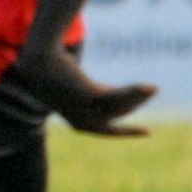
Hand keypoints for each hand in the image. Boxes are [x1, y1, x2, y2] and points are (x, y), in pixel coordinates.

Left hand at [14, 45, 155, 136]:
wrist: (37, 60)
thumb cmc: (53, 72)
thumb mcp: (74, 86)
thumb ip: (93, 92)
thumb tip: (111, 92)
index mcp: (77, 122)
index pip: (107, 131)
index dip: (128, 131)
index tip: (149, 131)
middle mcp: (81, 121)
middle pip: (118, 114)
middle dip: (136, 103)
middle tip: (151, 89)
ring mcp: (84, 111)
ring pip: (120, 107)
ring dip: (139, 96)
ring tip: (153, 87)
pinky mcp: (88, 97)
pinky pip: (118, 97)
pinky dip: (135, 92)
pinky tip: (149, 87)